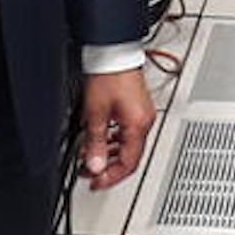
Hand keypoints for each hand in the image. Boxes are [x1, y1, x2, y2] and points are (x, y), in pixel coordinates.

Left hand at [80, 67, 155, 190]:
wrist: (114, 51)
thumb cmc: (108, 75)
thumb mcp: (96, 113)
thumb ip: (95, 143)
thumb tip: (94, 166)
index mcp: (138, 126)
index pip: (128, 164)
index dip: (110, 177)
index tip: (95, 182)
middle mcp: (144, 121)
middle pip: (130, 156)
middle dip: (109, 167)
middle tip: (90, 172)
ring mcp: (142, 114)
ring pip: (128, 145)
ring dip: (110, 153)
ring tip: (91, 157)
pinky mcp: (137, 107)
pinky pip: (128, 132)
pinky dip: (114, 140)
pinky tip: (101, 139)